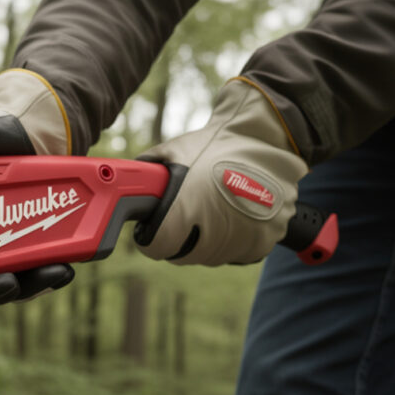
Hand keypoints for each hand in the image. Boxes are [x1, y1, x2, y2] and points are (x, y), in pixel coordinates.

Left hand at [134, 79, 308, 265]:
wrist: (269, 138)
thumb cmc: (215, 144)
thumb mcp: (174, 150)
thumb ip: (148, 170)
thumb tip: (124, 182)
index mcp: (187, 208)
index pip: (158, 247)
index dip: (152, 241)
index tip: (153, 232)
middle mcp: (215, 229)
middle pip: (185, 256)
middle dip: (178, 241)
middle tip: (183, 221)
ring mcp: (243, 237)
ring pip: (212, 257)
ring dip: (207, 243)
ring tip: (211, 213)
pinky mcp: (265, 241)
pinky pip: (239, 253)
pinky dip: (234, 242)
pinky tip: (234, 217)